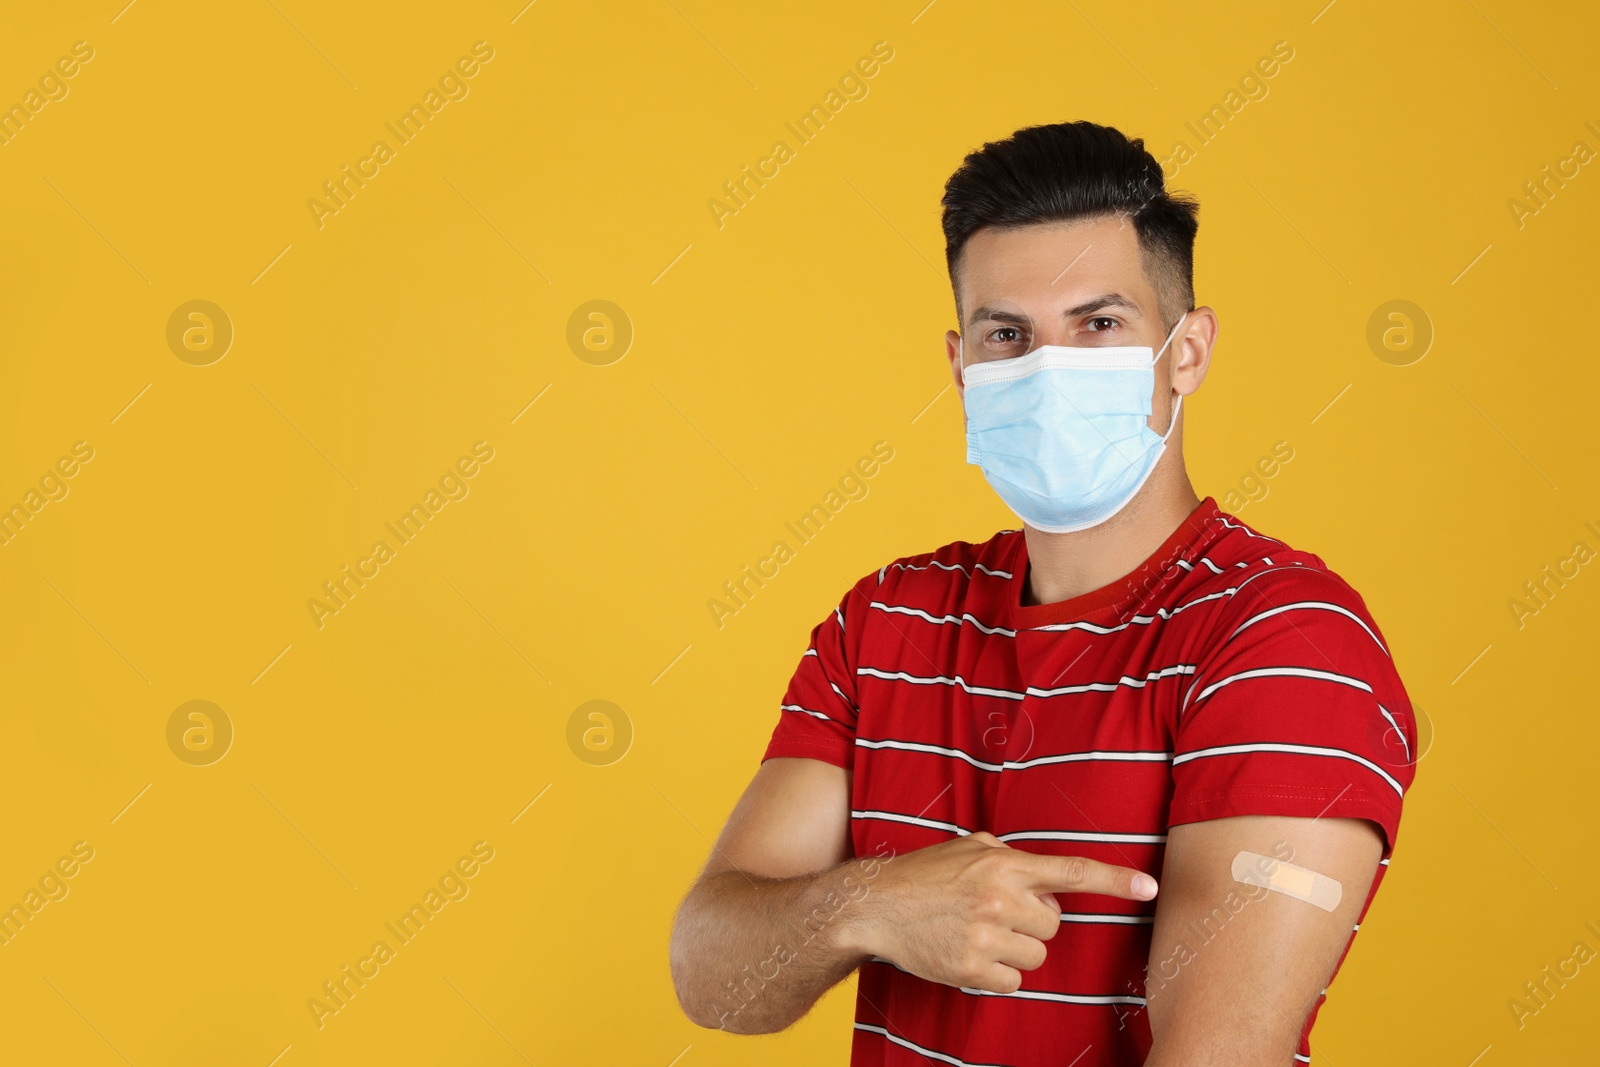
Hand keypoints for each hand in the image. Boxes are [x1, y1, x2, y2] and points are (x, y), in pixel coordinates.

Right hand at [841, 831, 1156, 993]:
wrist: (875, 906)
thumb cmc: (924, 874)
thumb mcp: (967, 847)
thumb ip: (1007, 856)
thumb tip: (1041, 878)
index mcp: (1003, 864)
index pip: (1071, 872)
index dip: (1114, 881)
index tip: (1149, 888)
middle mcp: (999, 898)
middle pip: (1053, 926)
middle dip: (1033, 923)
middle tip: (998, 913)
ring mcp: (985, 936)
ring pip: (1036, 957)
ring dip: (1016, 950)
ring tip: (979, 932)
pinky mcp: (972, 969)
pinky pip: (1013, 981)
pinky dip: (997, 973)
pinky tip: (970, 953)